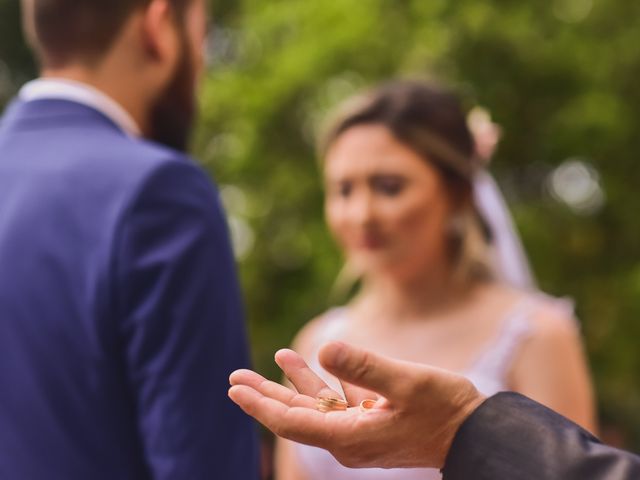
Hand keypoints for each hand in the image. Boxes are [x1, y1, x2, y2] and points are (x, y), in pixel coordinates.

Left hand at [229, 341, 485, 468]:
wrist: (475, 434)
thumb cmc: (444, 409)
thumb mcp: (406, 383)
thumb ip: (364, 367)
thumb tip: (325, 350)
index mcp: (349, 437)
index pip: (292, 423)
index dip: (261, 405)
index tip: (235, 389)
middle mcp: (348, 439)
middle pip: (295, 417)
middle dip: (265, 396)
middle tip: (235, 378)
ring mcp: (359, 432)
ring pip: (316, 407)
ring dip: (294, 384)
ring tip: (274, 358)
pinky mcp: (372, 422)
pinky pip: (338, 401)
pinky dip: (324, 382)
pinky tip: (316, 361)